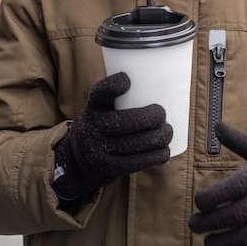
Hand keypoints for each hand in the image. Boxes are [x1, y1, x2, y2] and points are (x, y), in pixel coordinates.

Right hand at [53, 72, 172, 199]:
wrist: (78, 159)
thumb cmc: (102, 123)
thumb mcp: (101, 107)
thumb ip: (123, 95)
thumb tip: (168, 77)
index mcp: (93, 106)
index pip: (99, 93)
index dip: (113, 86)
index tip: (128, 80)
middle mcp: (92, 127)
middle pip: (124, 122)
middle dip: (151, 118)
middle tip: (162, 114)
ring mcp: (99, 150)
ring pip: (135, 144)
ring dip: (159, 137)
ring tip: (168, 131)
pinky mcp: (110, 168)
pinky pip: (138, 162)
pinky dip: (157, 155)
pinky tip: (165, 150)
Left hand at [189, 122, 246, 245]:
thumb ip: (237, 140)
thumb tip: (216, 123)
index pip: (228, 190)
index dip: (208, 199)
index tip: (198, 202)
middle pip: (232, 216)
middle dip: (208, 223)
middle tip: (193, 224)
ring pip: (244, 237)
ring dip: (221, 243)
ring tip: (207, 241)